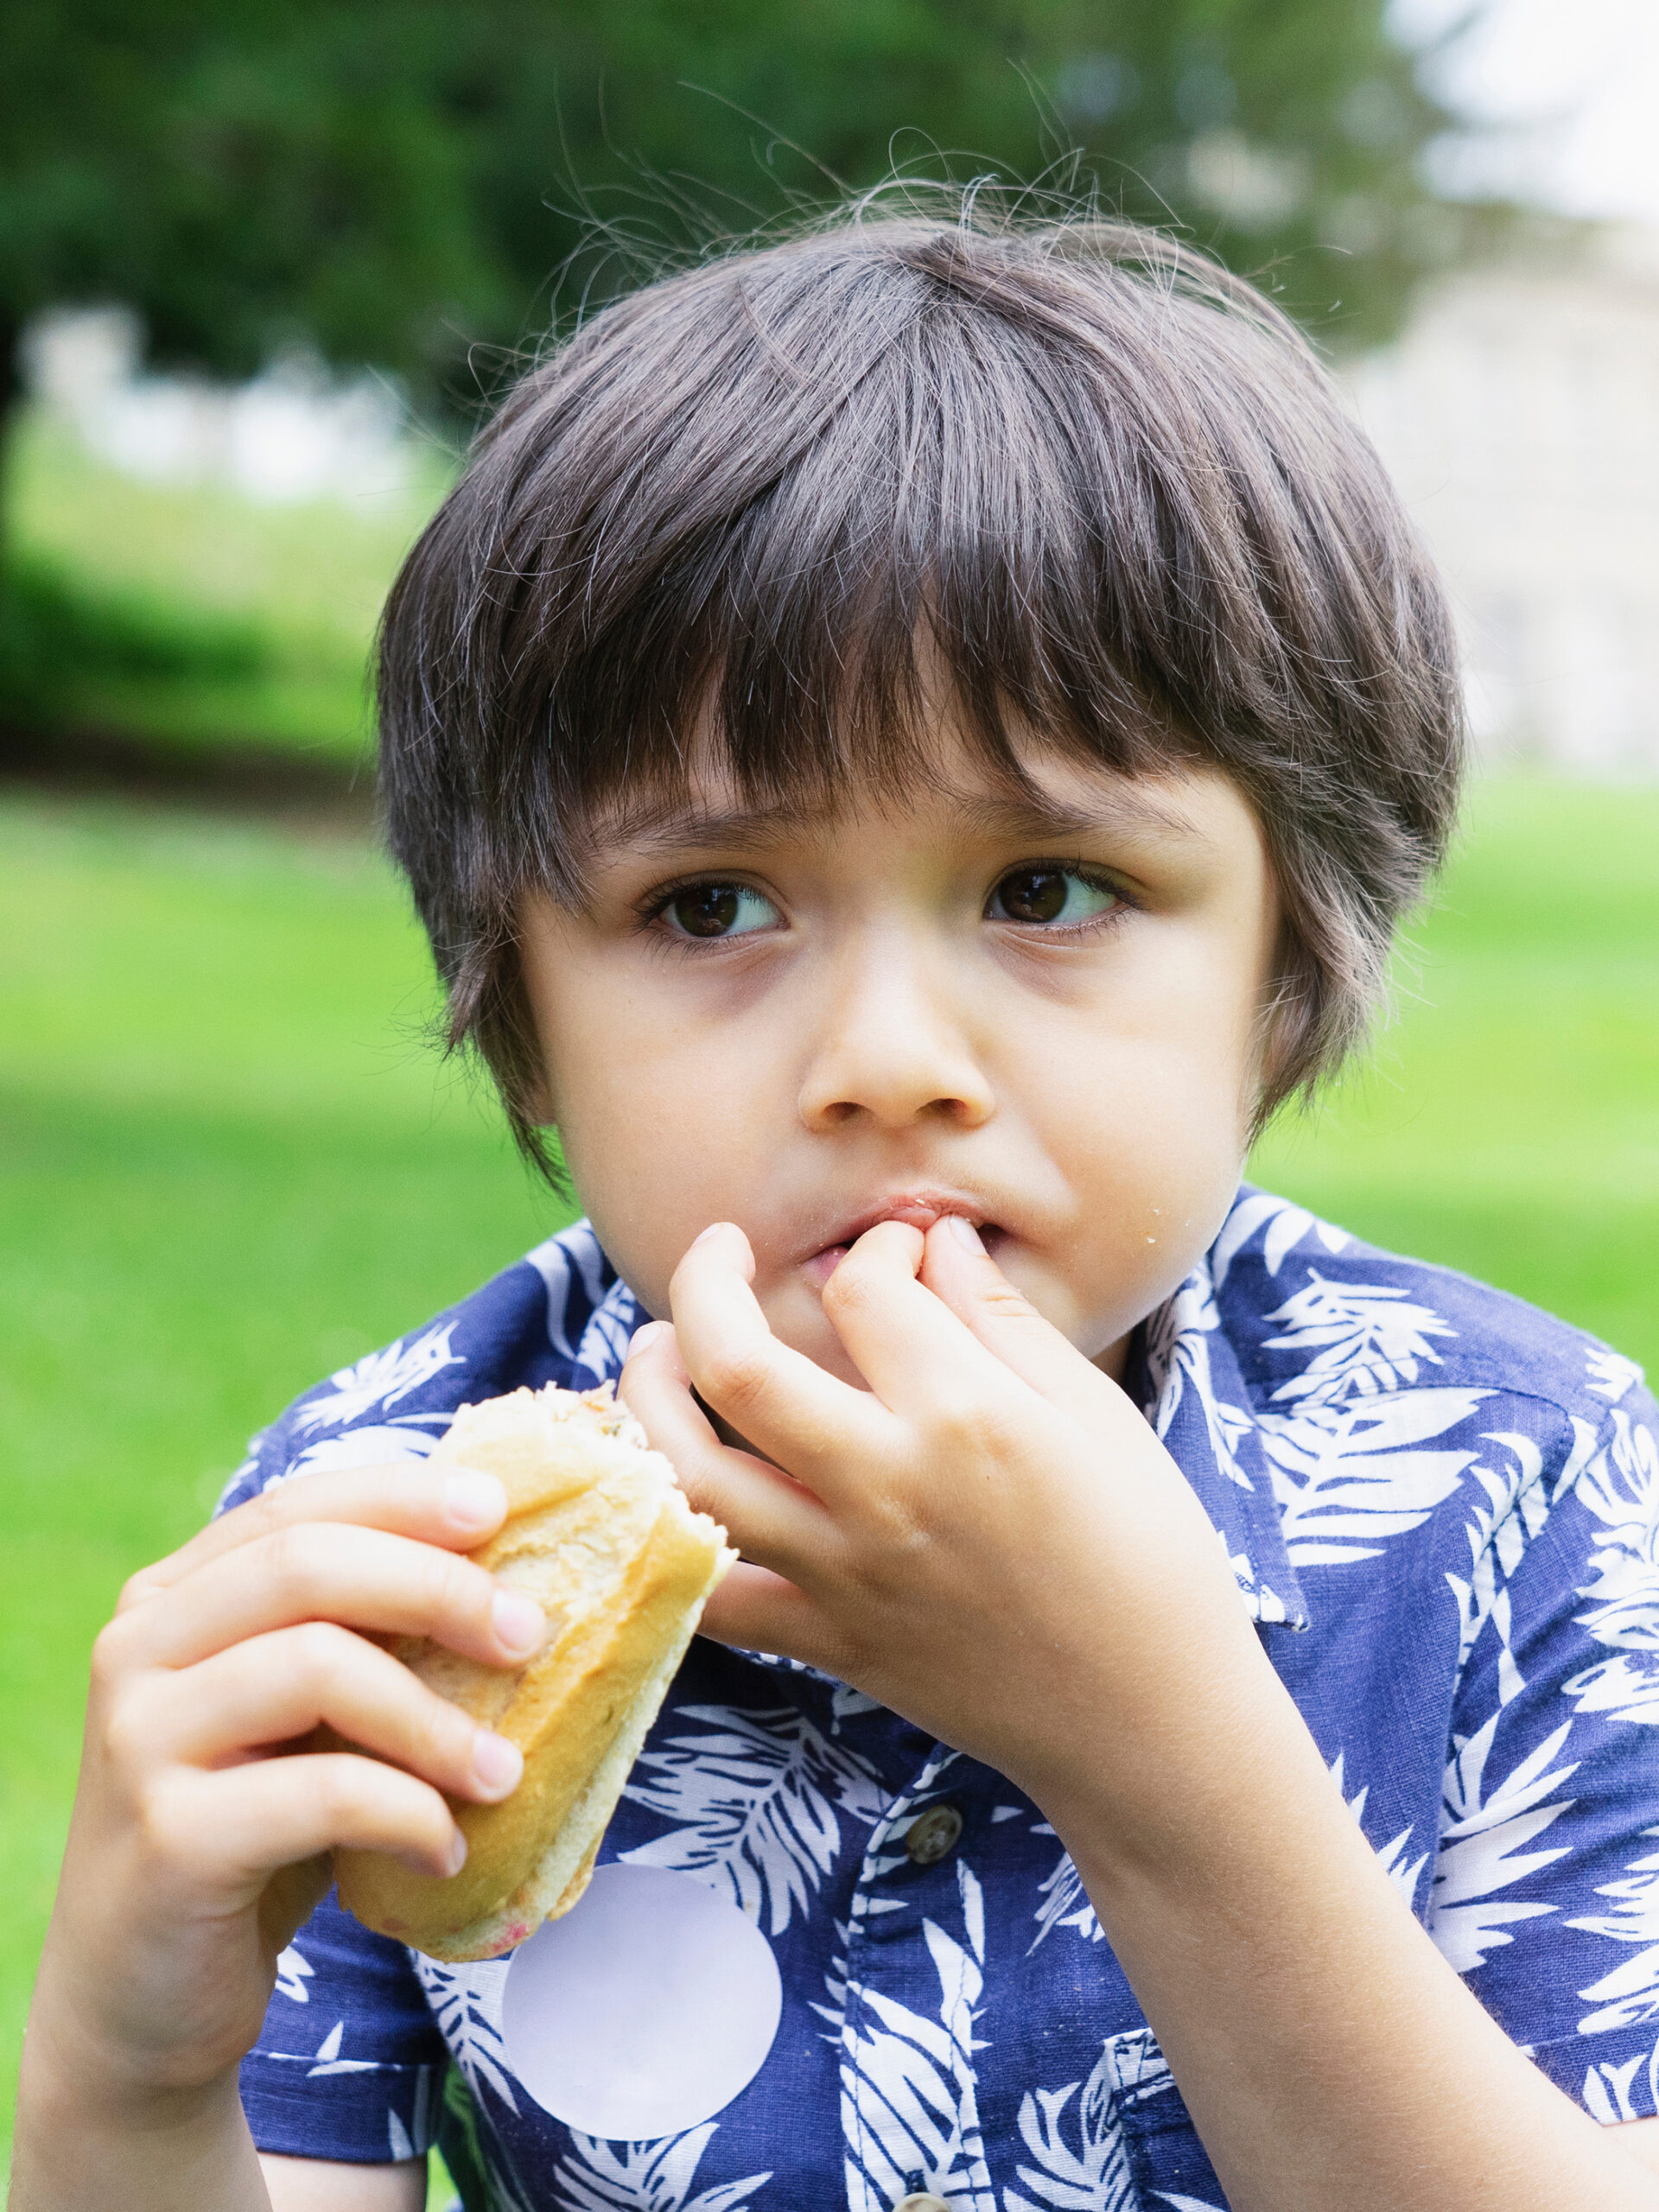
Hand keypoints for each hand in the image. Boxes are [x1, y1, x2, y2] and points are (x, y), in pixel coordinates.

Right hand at [25, 1464, 544, 2116]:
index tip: (498, 1511)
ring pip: (313, 1666)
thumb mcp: (300, 1719)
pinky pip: (320, 1794)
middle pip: (306, 1565)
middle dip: (436, 1588)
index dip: (402, 1498)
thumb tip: (508, 1577)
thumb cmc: (250, 1832)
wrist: (138, 1997)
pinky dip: (407, 1813)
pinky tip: (444, 1850)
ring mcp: (140, 1741)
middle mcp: (139, 1650)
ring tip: (502, 1772)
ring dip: (435, 1718)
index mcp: (171, 1599)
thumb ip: (357, 1640)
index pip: (296, 1507)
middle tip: (528, 1635)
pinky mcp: (168, 1839)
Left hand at [620, 1216, 1272, 1823]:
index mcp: (967, 1418)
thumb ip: (1003, 1320)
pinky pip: (711, 1592)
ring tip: (658, 1348)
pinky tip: (671, 1480)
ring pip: (690, 1473)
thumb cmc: (1148, 1557)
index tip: (897, 1254)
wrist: (1147, 1722)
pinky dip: (671, 1536)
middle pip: (737, 1363)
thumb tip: (937, 1241)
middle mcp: (886, 1488)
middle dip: (707, 1283)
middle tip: (718, 1251)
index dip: (875, 1249)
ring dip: (650, 1395)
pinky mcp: (826, 1642)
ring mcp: (842, 1572)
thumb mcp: (1096, 1416)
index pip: (866, 1291)